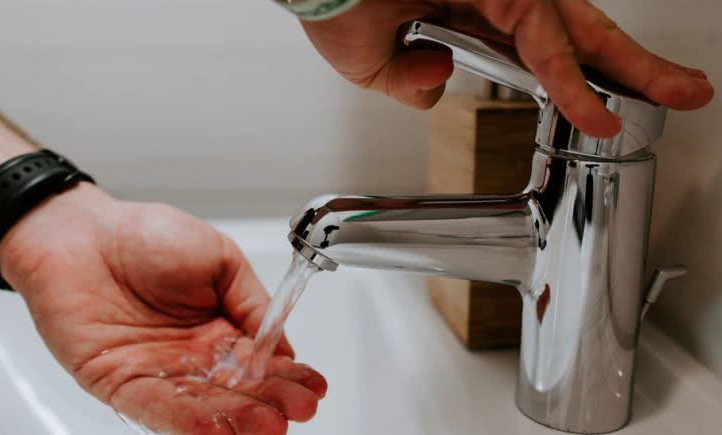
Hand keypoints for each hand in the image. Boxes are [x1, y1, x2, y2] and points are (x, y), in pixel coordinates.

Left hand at [0, 183, 325, 434]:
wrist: (83, 233)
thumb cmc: (148, 235)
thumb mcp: (220, 259)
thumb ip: (252, 302)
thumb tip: (283, 347)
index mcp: (221, 328)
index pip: (262, 363)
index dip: (289, 377)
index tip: (313, 388)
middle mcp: (194, 358)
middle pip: (239, 391)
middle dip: (271, 402)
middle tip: (297, 411)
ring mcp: (160, 374)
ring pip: (204, 406)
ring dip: (237, 420)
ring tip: (267, 427)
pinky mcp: (122, 384)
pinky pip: (159, 408)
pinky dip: (188, 421)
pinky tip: (217, 430)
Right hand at [300, 0, 713, 136]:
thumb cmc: (335, 3)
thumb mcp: (372, 67)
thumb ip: (409, 81)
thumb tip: (435, 84)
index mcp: (468, 20)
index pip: (538, 56)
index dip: (574, 84)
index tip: (603, 117)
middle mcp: (494, 0)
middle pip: (577, 40)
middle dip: (633, 70)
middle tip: (685, 94)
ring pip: (577, 31)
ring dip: (630, 68)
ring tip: (680, 94)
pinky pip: (541, 31)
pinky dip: (566, 76)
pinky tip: (594, 109)